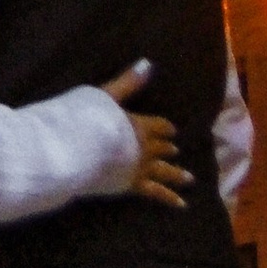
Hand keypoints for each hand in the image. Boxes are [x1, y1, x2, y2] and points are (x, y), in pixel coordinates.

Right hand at [99, 62, 189, 208]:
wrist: (77, 149)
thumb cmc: (88, 118)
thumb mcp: (107, 95)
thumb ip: (128, 82)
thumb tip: (148, 62)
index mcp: (138, 124)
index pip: (157, 125)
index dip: (164, 127)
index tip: (172, 130)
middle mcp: (143, 147)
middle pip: (160, 148)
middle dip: (168, 149)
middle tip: (176, 151)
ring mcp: (139, 167)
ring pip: (164, 171)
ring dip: (177, 174)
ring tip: (189, 179)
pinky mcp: (132, 185)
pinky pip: (156, 192)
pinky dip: (170, 198)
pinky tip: (182, 204)